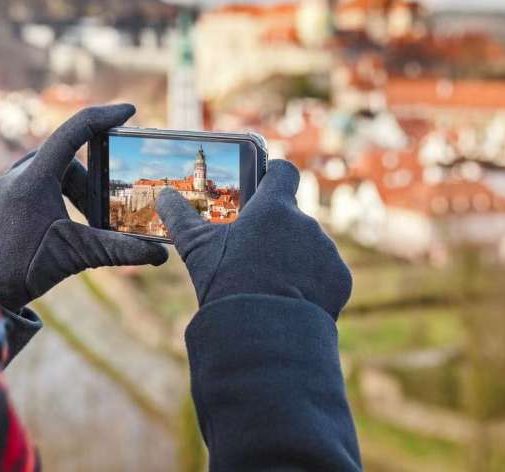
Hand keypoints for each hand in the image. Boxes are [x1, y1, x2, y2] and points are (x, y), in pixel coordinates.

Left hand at [0, 104, 167, 310]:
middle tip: (112, 207)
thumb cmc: (23, 269)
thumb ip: (120, 250)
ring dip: (79, 190)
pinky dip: (61, 194)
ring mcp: (8, 183)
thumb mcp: (77, 255)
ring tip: (91, 222)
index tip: (130, 111)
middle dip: (95, 181)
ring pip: (55, 171)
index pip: (74, 131)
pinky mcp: (4, 196)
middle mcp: (18, 173)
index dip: (104, 117)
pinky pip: (39, 181)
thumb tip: (161, 254)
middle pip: (69, 158)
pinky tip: (71, 221)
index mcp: (35, 178)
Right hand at [155, 160, 351, 318]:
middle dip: (277, 233)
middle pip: (292, 217)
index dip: (273, 176)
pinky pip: (326, 274)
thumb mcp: (196, 248)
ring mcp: (327, 251)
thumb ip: (179, 217)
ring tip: (271, 284)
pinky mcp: (340, 279)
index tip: (263, 187)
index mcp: (274, 207)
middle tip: (254, 255)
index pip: (283, 172)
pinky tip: (290, 300)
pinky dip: (312, 284)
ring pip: (310, 247)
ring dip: (295, 259)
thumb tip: (163, 195)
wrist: (263, 332)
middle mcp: (306, 223)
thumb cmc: (226, 283)